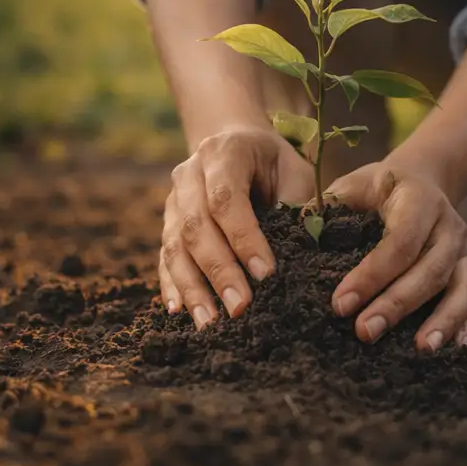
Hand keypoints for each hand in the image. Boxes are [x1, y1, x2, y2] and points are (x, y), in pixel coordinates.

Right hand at [160, 124, 315, 329]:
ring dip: (193, 288)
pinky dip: (171, 285)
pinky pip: (164, 257)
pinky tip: (180, 312)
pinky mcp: (167, 222)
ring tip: (210, 322)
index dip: (244, 239)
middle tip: (240, 307)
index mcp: (224, 153)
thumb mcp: (296, 172)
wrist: (238, 143)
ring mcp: (172, 199)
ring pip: (174, 246)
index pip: (227, 199)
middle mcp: (189, 175)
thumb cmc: (276, 163)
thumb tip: (302, 250)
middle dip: (219, 271)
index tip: (265, 274)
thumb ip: (296, 206)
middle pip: (196, 227)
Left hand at [322, 162, 466, 351]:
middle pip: (430, 269)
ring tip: (422, 349)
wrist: (422, 179)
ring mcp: (462, 251)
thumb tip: (296, 238)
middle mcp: (448, 227)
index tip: (340, 304)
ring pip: (461, 287)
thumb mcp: (353, 184)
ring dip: (443, 320)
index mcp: (420, 201)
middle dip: (398, 304)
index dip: (372, 275)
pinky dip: (466, 324)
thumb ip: (328, 208)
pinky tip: (456, 348)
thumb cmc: (378, 188)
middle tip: (365, 332)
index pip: (400, 242)